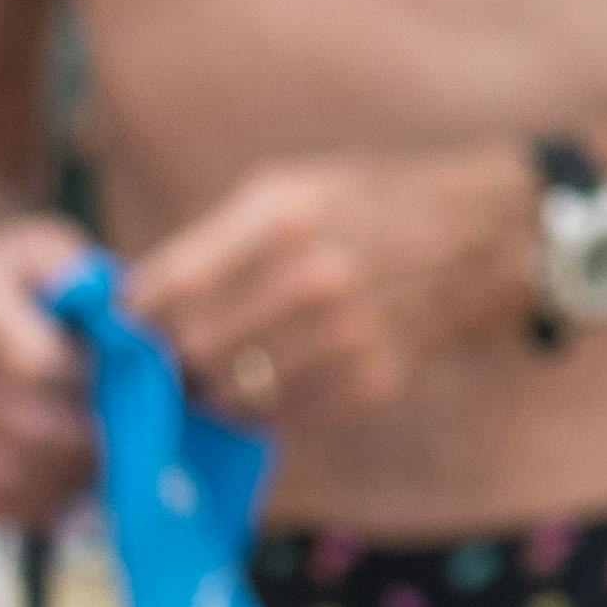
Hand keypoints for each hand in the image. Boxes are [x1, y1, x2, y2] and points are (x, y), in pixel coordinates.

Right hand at [0, 218, 103, 532]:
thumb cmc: (22, 281)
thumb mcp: (59, 260)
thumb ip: (99, 295)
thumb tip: (143, 345)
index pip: (37, 366)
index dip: (91, 384)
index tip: (119, 380)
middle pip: (26, 428)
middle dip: (91, 440)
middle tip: (126, 435)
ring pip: (10, 473)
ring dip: (71, 477)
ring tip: (103, 457)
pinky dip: (42, 501)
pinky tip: (69, 478)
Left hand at [116, 149, 541, 422]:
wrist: (482, 239)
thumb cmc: (366, 207)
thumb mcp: (288, 191)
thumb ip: (212, 244)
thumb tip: (133, 305)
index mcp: (285, 217)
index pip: (172, 286)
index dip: (133, 315)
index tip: (124, 324)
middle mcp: (317, 279)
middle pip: (194, 346)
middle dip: (166, 357)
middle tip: (161, 356)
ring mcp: (349, 337)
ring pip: (232, 391)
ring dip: (206, 389)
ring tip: (204, 375)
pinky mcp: (374, 381)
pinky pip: (282, 415)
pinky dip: (257, 407)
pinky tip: (256, 385)